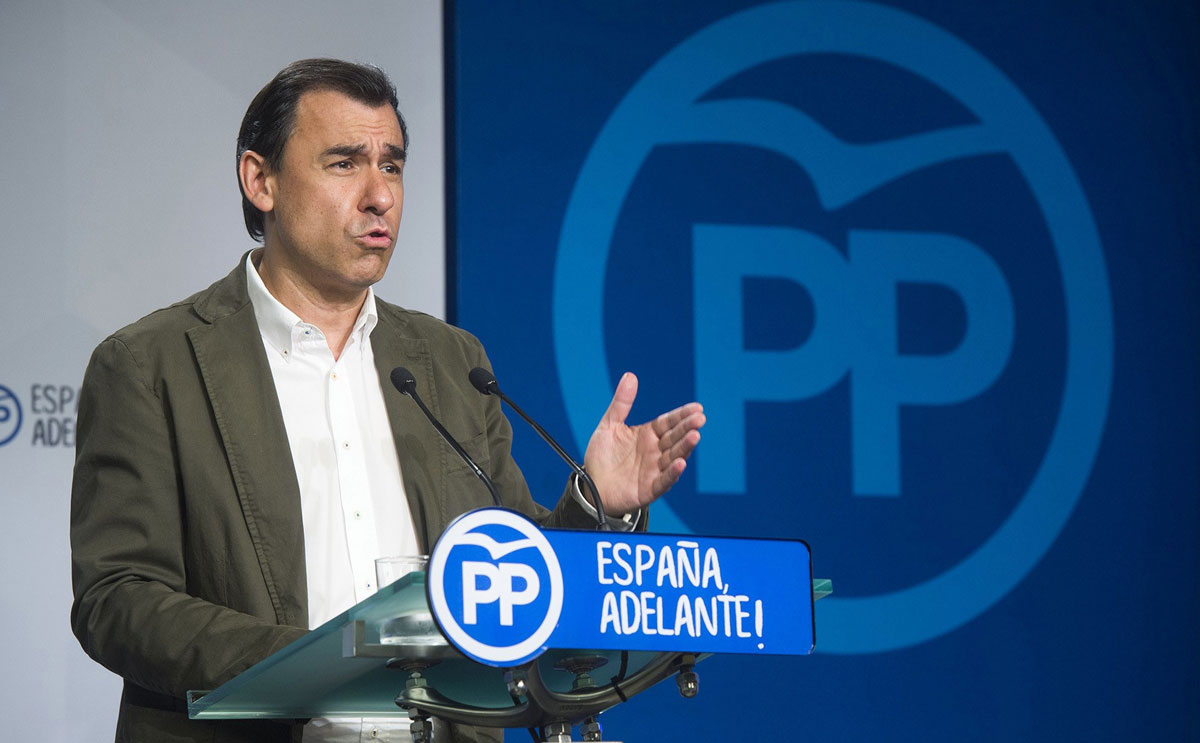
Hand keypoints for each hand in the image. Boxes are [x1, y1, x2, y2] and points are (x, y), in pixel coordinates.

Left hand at [583, 372, 704, 515]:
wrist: (592, 486)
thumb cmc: (602, 456)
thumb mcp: (609, 425)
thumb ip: (621, 403)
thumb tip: (630, 376)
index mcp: (648, 434)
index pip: (668, 422)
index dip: (682, 415)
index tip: (696, 407)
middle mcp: (655, 451)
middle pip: (674, 437)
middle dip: (687, 428)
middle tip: (699, 418)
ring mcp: (654, 470)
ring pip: (673, 457)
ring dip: (684, 447)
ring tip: (694, 436)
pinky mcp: (649, 488)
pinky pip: (664, 481)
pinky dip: (672, 473)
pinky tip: (680, 463)